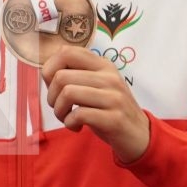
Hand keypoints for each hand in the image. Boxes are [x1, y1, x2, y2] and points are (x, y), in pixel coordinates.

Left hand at [40, 46, 149, 162]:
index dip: (49, 68)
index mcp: (103, 65)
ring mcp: (113, 97)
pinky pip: (79, 114)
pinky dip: (69, 123)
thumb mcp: (96, 86)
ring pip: (68, 93)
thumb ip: (76, 75)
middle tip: (60, 108)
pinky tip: (76, 127)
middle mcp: (109, 77)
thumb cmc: (109, 110)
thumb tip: (46, 71)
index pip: (67, 52)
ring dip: (59, 111)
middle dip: (51, 96)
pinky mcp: (114, 118)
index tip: (53, 86)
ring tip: (67, 118)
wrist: (139, 135)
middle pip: (61, 76)